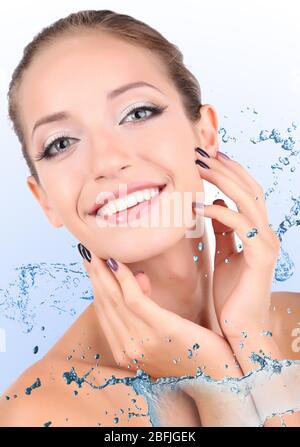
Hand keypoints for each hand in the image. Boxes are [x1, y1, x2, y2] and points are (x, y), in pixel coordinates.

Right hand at [79, 252, 238, 379]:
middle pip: (104, 304)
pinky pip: (133, 299)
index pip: (104, 313)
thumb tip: (140, 278)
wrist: (219, 380)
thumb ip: (147, 312)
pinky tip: (117, 263)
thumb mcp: (163, 335)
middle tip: (88, 252)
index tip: (91, 266)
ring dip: (103, 273)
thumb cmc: (194, 354)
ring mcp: (141, 341)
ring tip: (98, 251)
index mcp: (126, 353)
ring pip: (114, 299)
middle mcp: (128, 349)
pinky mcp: (160, 329)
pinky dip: (123, 278)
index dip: (95, 287)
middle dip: (94, 276)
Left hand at [193, 150, 280, 338]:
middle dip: (224, 168)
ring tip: (198, 167)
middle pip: (248, 189)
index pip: (246, 192)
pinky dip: (220, 212)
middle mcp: (264, 233)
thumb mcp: (224, 256)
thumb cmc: (231, 296)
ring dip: (223, 180)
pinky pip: (241, 226)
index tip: (207, 156)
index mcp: (256, 232)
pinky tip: (198, 206)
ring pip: (248, 200)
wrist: (242, 330)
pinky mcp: (260, 257)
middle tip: (200, 152)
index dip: (229, 171)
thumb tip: (216, 204)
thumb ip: (222, 232)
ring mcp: (265, 244)